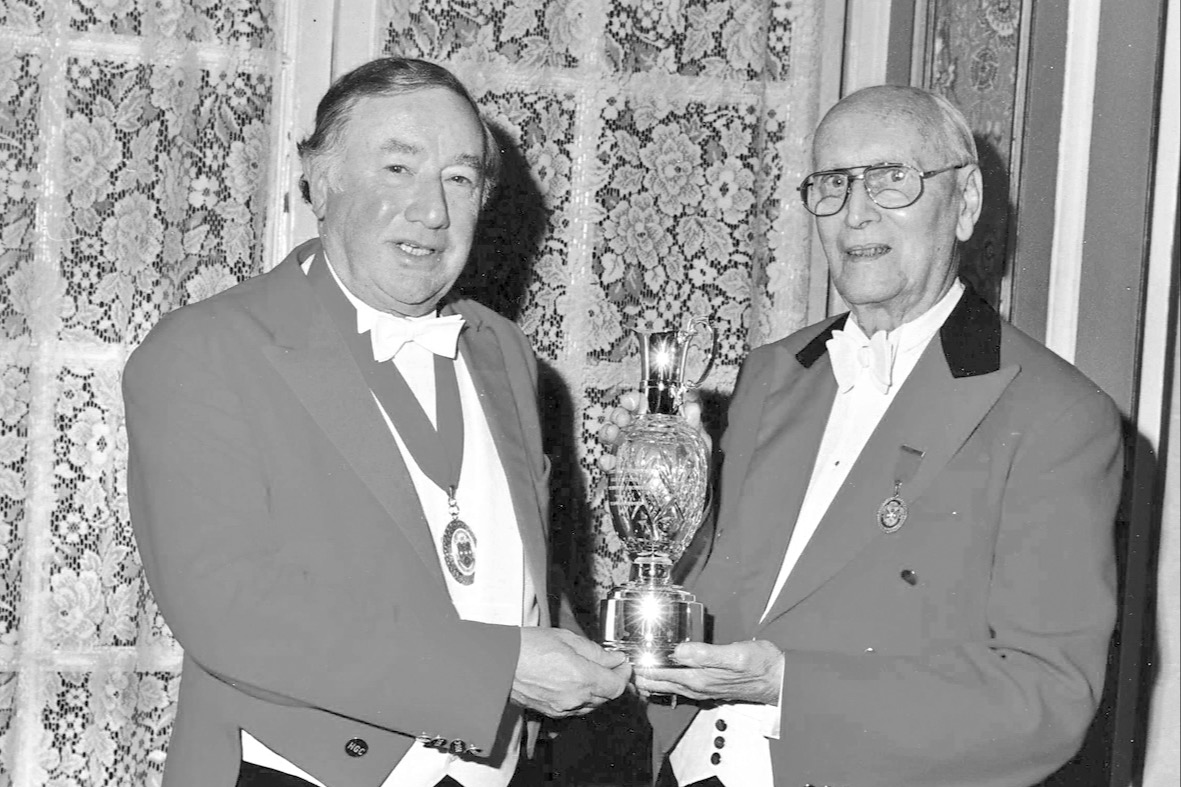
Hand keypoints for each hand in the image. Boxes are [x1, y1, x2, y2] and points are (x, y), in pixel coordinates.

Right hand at [511, 628, 632, 717]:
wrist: (499, 663)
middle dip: (612, 680)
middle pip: (607, 696)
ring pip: (592, 704)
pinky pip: (576, 708)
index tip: (623, 663)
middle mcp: (575, 698)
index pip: (617, 686)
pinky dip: (582, 697)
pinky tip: (575, 682)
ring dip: (598, 690)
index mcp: (582, 678)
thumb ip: (596, 652)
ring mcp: (562, 708)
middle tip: (611, 664)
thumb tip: (616, 659)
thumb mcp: (567, 639)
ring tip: (592, 671)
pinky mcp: (551, 712)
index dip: (624, 674)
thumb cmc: (528, 646)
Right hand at [597, 391, 705, 471]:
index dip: (633, 399)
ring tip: (612, 434)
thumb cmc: (693, 465)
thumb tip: (692, 408)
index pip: (640, 404)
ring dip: (608, 431)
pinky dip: (605, 461)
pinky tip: (608, 461)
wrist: (689, 495)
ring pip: (611, 435)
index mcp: (655, 422)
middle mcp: (639, 433)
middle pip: (621, 416)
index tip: (632, 401)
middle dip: (618, 413)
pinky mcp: (623, 470)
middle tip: (622, 419)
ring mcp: (629, 451)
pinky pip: (610, 463)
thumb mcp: (698, 442)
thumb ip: (694, 425)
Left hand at [634, 641, 782, 704]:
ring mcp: (702, 689)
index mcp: (699, 677)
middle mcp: (697, 686)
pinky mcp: (709, 688)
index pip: (661, 672)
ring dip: (651, 679)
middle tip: (625, 663)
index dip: (643, 664)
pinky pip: (679, 687)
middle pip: (660, 682)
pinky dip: (666, 682)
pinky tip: (663, 676)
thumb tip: (679, 650)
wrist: (778, 679)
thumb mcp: (733, 654)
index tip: (628, 656)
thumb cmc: (759, 665)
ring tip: (636, 670)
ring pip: (668, 686)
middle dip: (641, 674)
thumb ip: (704, 653)